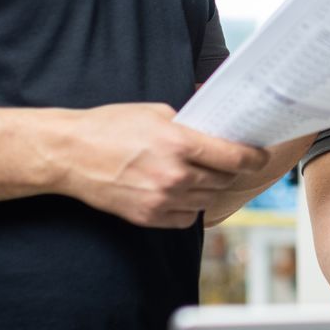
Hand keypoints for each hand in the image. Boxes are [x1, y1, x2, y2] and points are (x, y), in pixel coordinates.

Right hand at [52, 102, 269, 228]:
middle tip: (226, 160)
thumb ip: (188, 123)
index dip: (254, 157)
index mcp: (178, 144)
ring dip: (210, 187)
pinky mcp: (148, 217)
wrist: (69, 154)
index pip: (233, 157)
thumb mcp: (154, 112)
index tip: (261, 156)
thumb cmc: (109, 127)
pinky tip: (179, 191)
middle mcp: (174, 175)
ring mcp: (161, 199)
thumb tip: (216, 126)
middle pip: (223, 179)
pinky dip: (189, 205)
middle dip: (229, 169)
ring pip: (207, 199)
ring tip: (199, 173)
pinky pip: (186, 217)